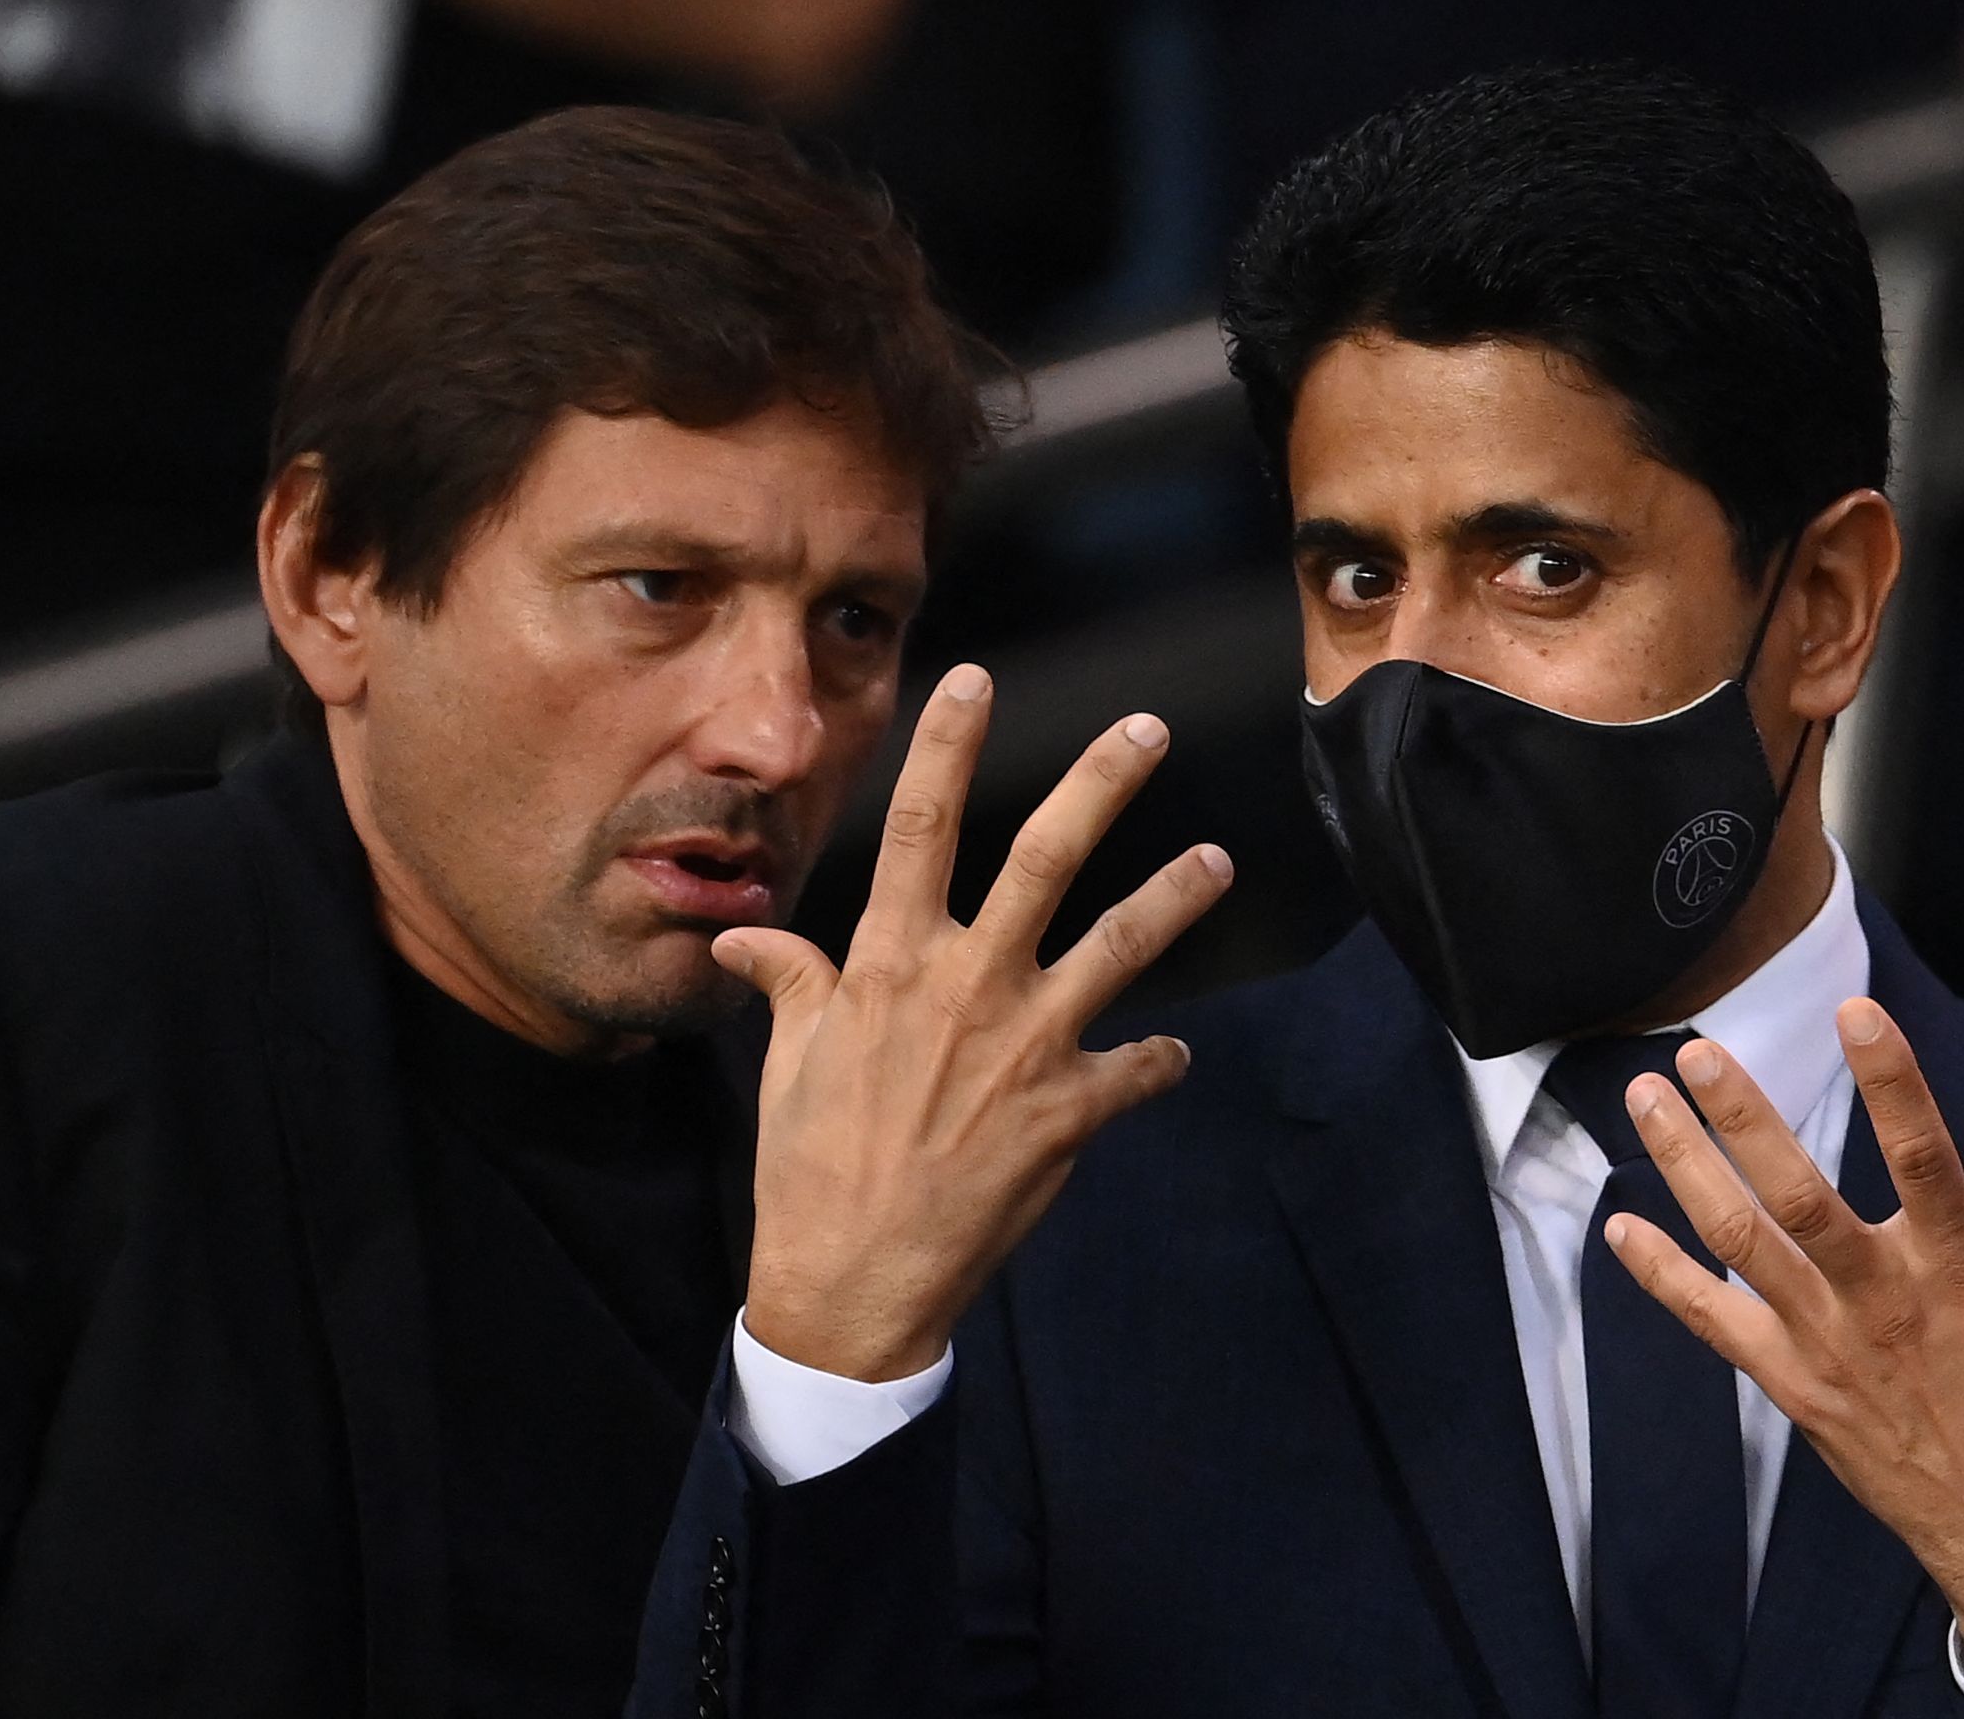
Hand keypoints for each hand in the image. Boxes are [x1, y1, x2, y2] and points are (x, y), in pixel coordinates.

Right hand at [716, 663, 1231, 1381]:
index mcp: (889, 964)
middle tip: (1149, 729)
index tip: (979, 680)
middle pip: (1043, 860)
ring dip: (1174, 898)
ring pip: (1118, 947)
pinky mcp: (1069, 1112)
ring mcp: (1026, 1047)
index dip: (948, 748)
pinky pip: (1135, 1072)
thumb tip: (744, 934)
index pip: (918, 829)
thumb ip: (790, 983)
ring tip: (1219, 858)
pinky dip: (1158, 1064)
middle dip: (1101, 786)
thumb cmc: (810, 1168)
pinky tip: (1173, 1058)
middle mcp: (966, 987)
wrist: (852, 1281)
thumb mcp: (788, 1064)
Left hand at [1607, 998, 1963, 1678]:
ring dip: (1684, 1168)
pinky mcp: (1791, 1384)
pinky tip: (1619, 1227)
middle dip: (1744, 1120)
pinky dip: (1660, 1275)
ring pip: (1739, 1243)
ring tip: (1643, 1098)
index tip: (1855, 1011)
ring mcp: (1827, 1343)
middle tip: (1699, 1051)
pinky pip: (1710, 1321)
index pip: (1924, 1154)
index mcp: (1963, 1265)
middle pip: (1798, 1197)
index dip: (1892, 1080)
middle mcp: (1884, 1299)